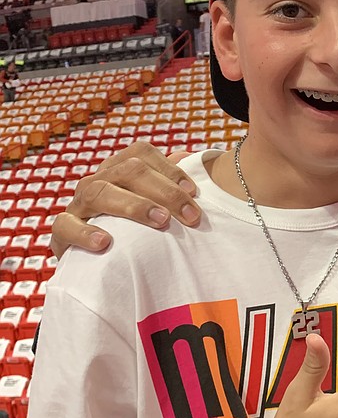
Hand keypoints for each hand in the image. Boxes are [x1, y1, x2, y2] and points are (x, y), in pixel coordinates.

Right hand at [51, 141, 199, 257]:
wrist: (94, 264)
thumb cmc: (133, 230)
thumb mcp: (152, 204)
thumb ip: (167, 182)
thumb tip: (187, 155)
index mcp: (117, 170)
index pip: (140, 154)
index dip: (170, 169)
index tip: (194, 193)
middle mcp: (97, 181)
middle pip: (127, 171)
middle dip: (164, 191)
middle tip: (190, 215)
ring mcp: (78, 205)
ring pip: (99, 192)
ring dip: (133, 205)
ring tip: (161, 221)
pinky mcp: (61, 233)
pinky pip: (65, 226)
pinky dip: (85, 233)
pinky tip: (105, 242)